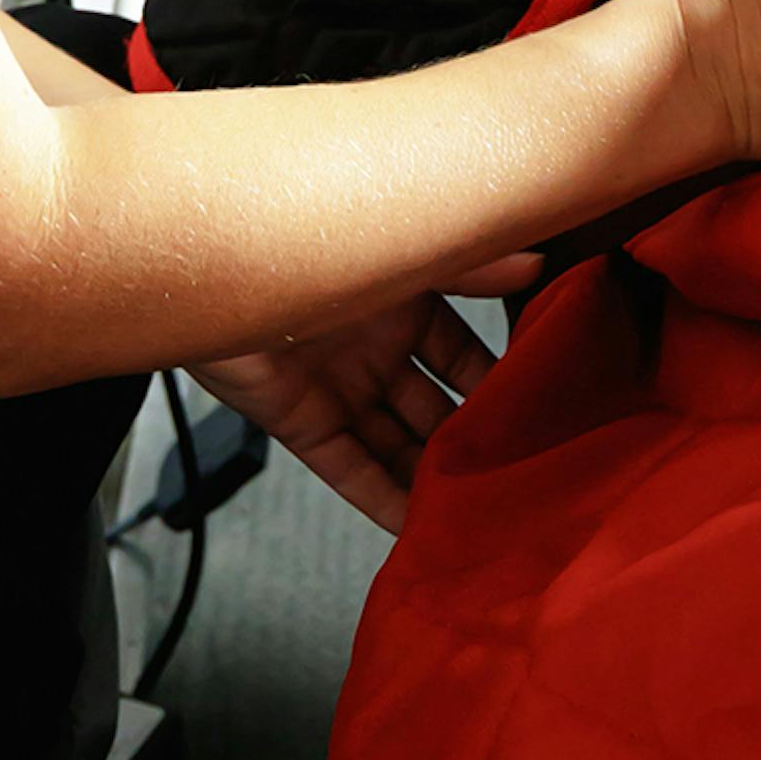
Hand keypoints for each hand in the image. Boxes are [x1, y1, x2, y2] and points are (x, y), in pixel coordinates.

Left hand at [189, 258, 535, 535]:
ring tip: (479, 514)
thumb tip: (536, 265)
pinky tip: (415, 530)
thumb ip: (471, 266)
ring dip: (432, 479)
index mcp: (403, 303)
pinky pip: (351, 471)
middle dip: (470, 440)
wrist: (222, 249)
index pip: (463, 354)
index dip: (495, 381)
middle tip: (516, 474)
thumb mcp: (407, 248)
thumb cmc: (313, 230)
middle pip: (433, 407)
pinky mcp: (304, 424)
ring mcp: (340, 390)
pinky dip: (382, 501)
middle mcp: (375, 350)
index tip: (538, 410)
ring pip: (397, 445)